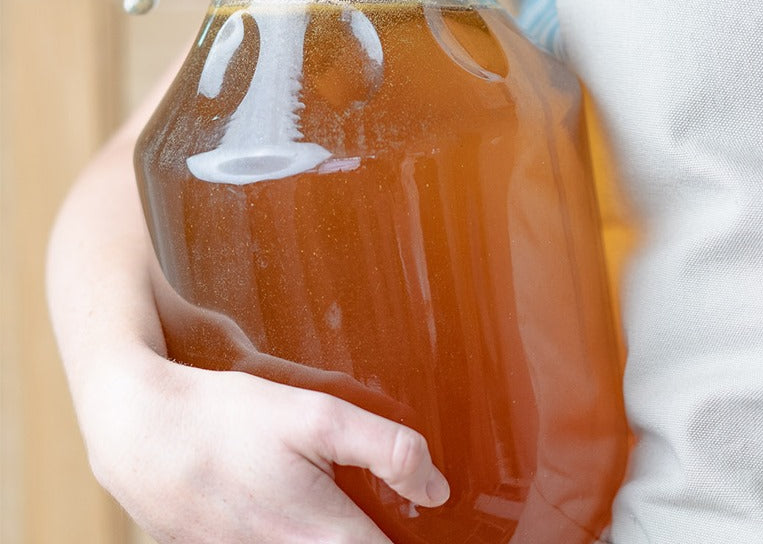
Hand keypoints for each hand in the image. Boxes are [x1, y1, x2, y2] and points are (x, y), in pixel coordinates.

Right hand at [80, 347, 449, 542]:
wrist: (141, 430)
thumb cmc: (228, 419)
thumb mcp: (319, 415)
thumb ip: (387, 449)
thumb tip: (436, 487)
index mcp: (324, 536)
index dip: (416, 539)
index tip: (432, 520)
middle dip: (372, 529)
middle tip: (384, 502)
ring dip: (334, 528)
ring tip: (331, 493)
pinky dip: (293, 529)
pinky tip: (287, 493)